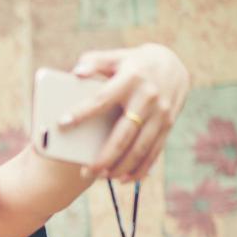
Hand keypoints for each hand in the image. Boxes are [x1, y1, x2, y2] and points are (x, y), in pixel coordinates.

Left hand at [61, 43, 189, 180]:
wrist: (173, 64)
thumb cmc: (133, 62)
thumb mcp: (115, 56)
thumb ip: (94, 61)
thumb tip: (76, 73)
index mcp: (130, 80)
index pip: (101, 99)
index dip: (82, 112)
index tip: (62, 123)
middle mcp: (147, 98)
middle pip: (124, 133)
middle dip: (105, 156)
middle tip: (85, 171)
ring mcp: (161, 113)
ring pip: (141, 147)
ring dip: (122, 166)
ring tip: (101, 177)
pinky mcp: (168, 124)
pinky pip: (155, 150)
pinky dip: (141, 168)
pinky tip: (126, 179)